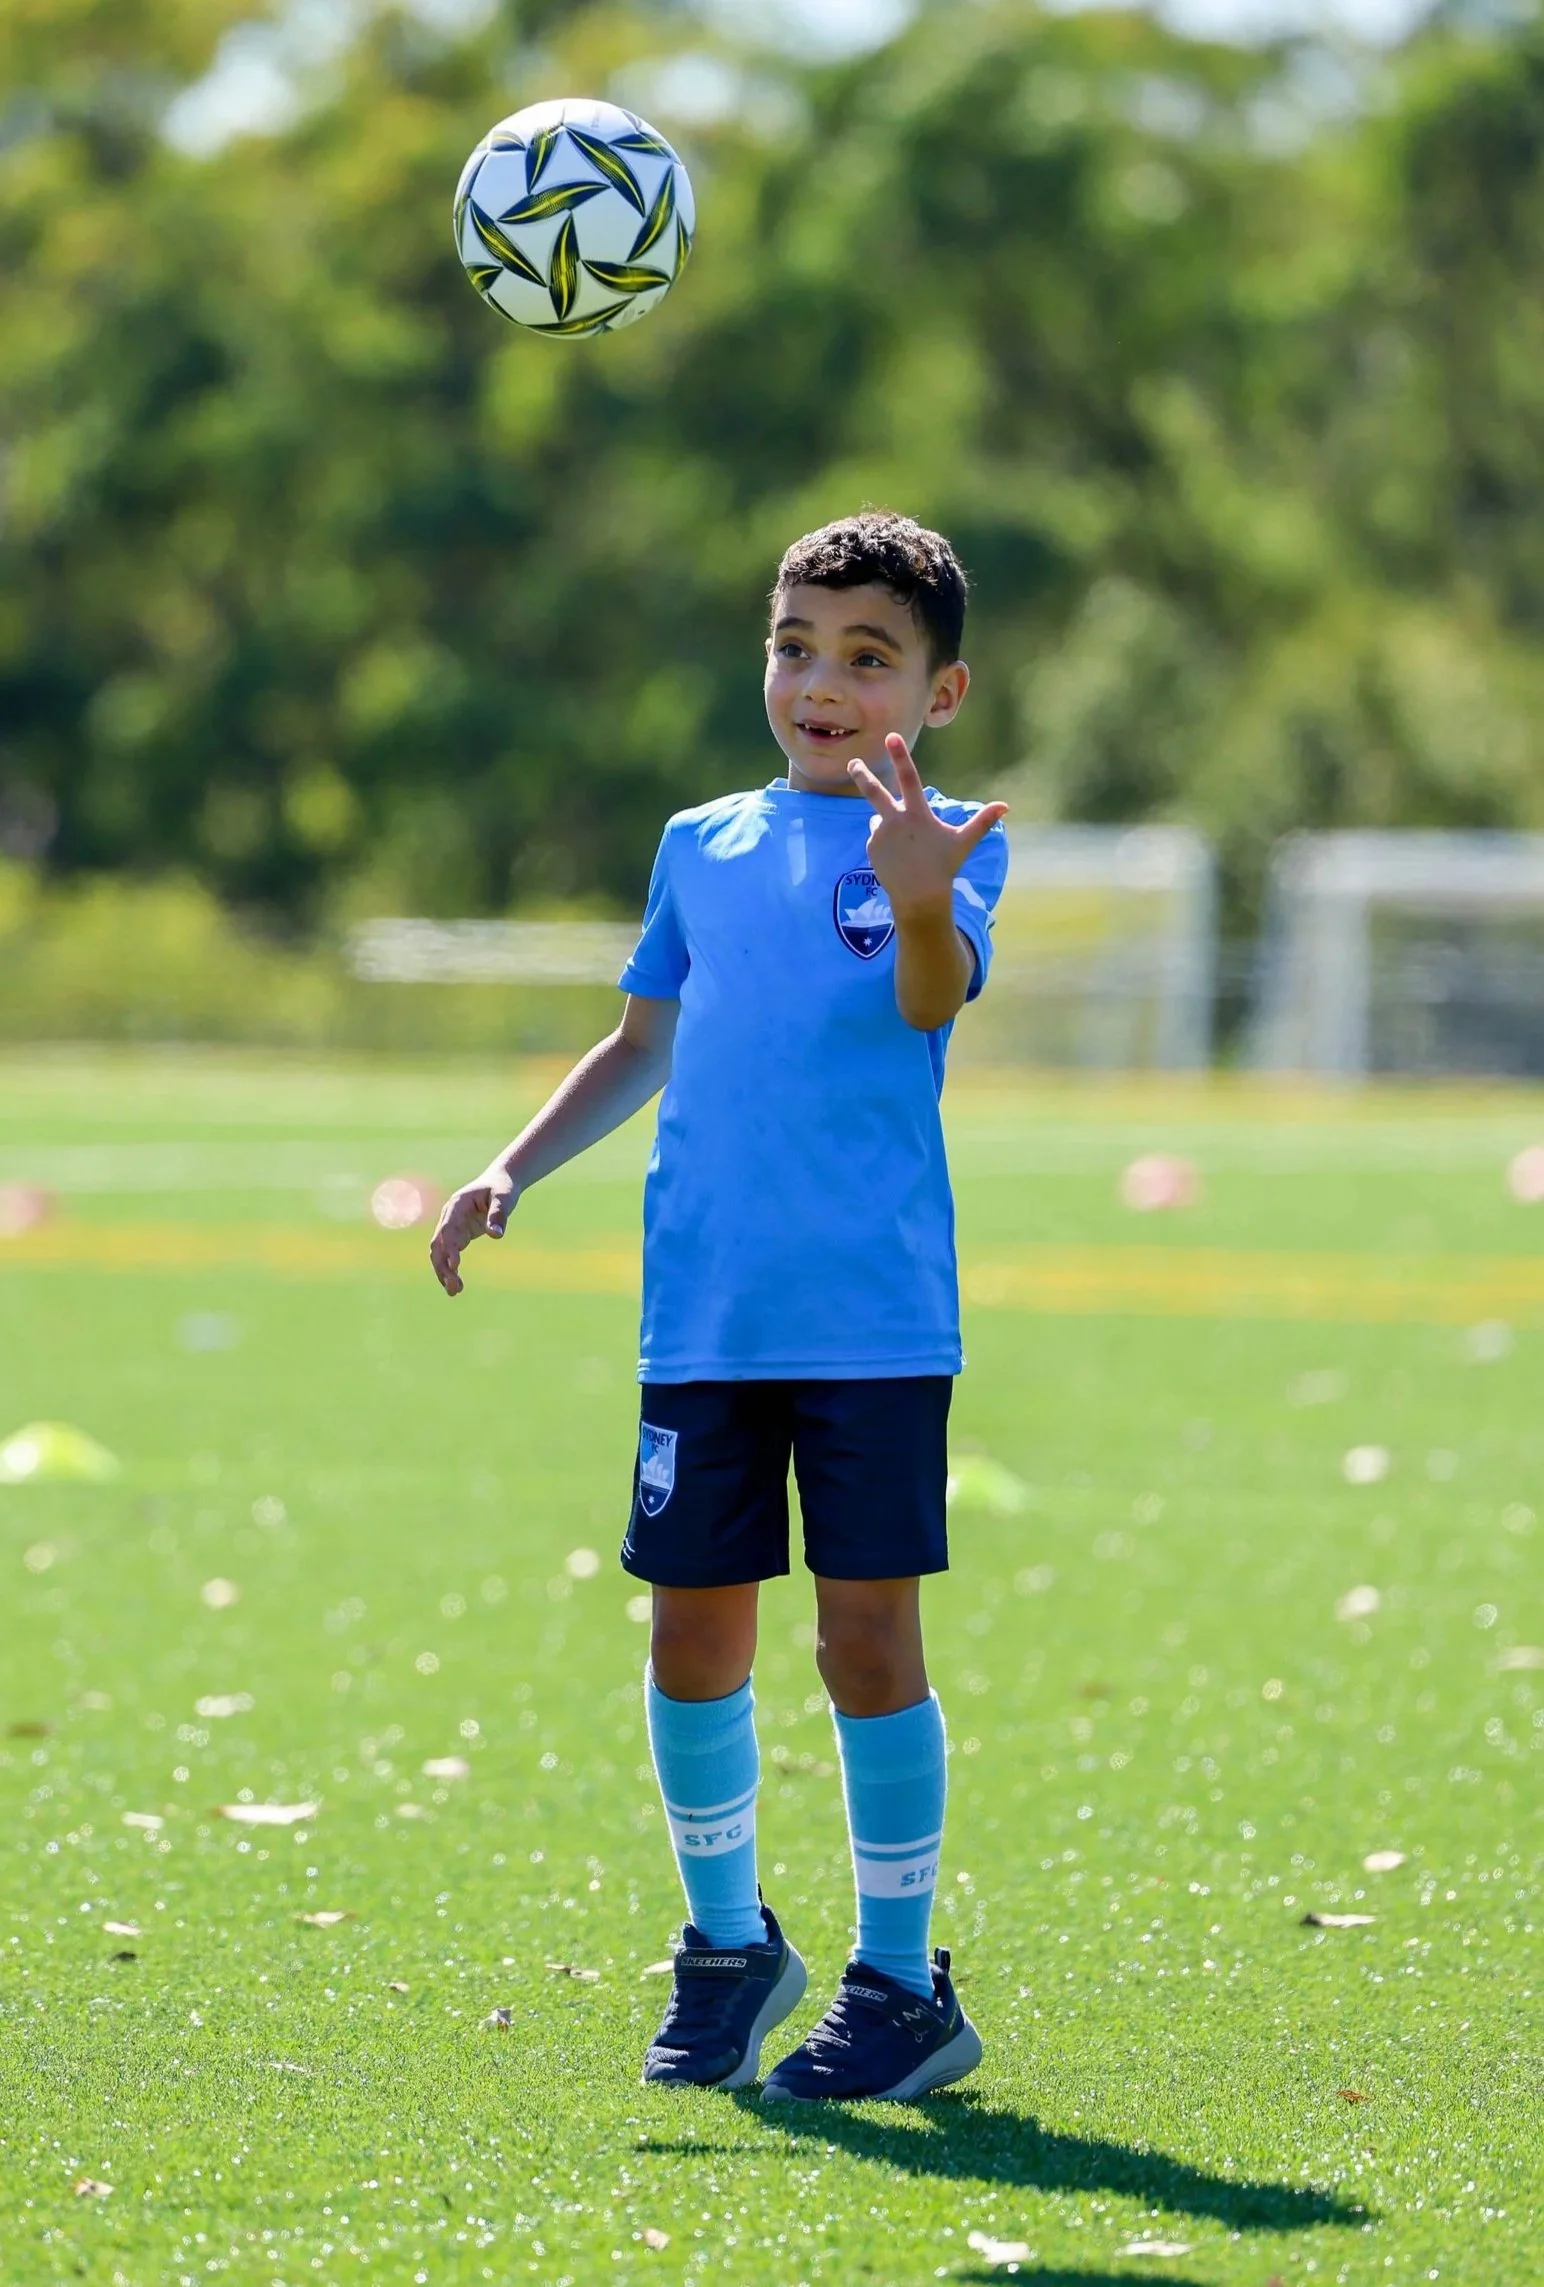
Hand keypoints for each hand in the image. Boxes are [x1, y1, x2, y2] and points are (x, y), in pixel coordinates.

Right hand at [428, 1169, 515, 1296]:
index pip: (448, 1229)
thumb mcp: (504, 1198)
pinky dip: (451, 1269)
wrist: (500, 1181)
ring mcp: (452, 1226)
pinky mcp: (460, 1234)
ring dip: (444, 1272)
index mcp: (456, 1205)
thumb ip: (499, 1215)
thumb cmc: (502, 1187)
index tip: (456, 1265)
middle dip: (443, 1266)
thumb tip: (496, 1236)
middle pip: (439, 1244)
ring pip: (441, 1252)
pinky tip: (456, 1286)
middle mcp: (449, 1217)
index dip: (450, 1247)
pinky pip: (450, 1254)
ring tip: (454, 1292)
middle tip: (454, 1287)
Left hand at [847, 734, 1006, 918]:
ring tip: (906, 846)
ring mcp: (880, 834)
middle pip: (873, 791)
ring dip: (889, 824)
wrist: (919, 896)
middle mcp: (895, 819)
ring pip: (881, 819)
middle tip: (852, 763)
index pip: (908, 777)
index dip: (900, 755)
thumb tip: (1005, 807)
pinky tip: (898, 857)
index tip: (890, 736)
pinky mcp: (872, 848)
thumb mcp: (964, 842)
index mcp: (917, 813)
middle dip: (862, 774)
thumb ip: (982, 821)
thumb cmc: (944, 866)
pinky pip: (877, 837)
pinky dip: (886, 842)